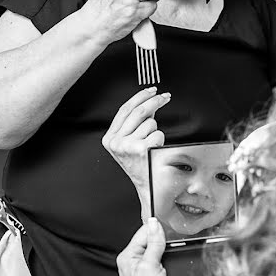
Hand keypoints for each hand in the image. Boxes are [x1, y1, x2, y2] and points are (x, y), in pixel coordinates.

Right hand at [102, 87, 169, 219]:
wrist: (148, 186)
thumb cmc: (142, 163)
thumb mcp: (132, 140)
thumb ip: (137, 121)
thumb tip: (149, 100)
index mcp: (110, 138)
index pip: (124, 109)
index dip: (140, 96)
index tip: (152, 90)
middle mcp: (115, 142)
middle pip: (138, 111)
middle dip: (155, 101)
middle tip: (166, 97)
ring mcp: (127, 146)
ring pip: (150, 123)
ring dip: (156, 130)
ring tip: (152, 144)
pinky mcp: (141, 150)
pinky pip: (157, 133)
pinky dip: (161, 140)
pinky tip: (156, 150)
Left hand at [117, 218, 185, 275]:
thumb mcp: (151, 268)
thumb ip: (153, 244)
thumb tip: (154, 224)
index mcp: (126, 258)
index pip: (142, 232)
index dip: (156, 229)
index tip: (168, 230)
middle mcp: (132, 263)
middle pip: (151, 240)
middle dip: (163, 241)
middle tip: (171, 247)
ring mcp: (144, 270)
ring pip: (159, 250)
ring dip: (168, 251)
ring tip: (171, 259)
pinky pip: (164, 260)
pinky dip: (171, 260)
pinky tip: (173, 266)